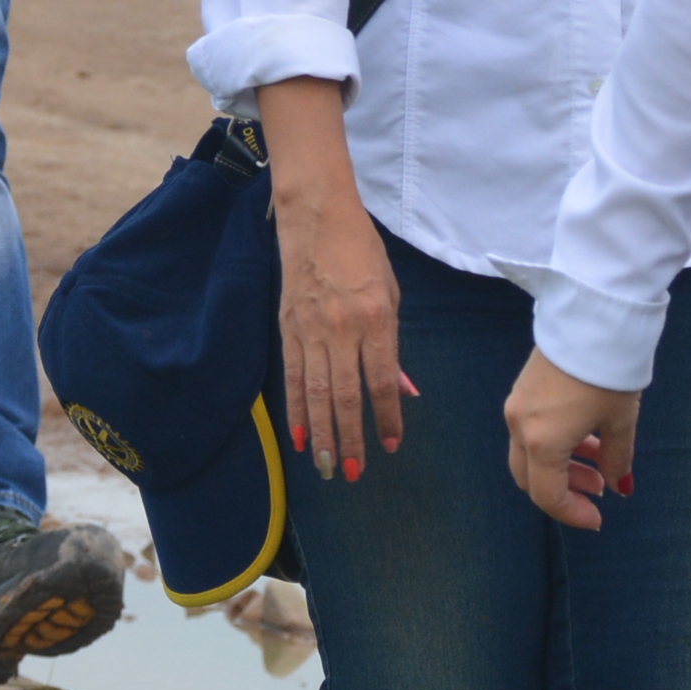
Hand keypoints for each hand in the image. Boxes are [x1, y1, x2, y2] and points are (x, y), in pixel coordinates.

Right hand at [270, 176, 411, 485]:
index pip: (380, 381)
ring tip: (329, 467)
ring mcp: (310, 330)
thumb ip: (393, 347)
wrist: (317, 216)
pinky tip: (300, 437)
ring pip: (314, 394)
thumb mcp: (391, 294)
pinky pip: (291, 377)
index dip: (385, 417)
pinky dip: (295, 411)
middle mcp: (341, 328)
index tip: (391, 445)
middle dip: (350, 438)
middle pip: (344, 396)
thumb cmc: (362, 252)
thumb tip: (402, 392)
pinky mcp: (288, 329)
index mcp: (375, 318)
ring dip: (322, 436)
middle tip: (355, 473)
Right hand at [502, 349, 641, 530]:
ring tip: (600, 461)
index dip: (573, 514)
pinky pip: (531, 430)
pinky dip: (555, 443)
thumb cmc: (608, 373)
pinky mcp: (523, 388)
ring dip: (562, 466)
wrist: (590, 316)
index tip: (599, 519)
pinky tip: (586, 435)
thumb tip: (619, 484)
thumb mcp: (620, 421)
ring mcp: (517, 405)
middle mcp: (520, 427)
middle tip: (599, 490)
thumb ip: (616, 459)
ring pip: (530, 453)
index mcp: (542, 442)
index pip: (548, 496)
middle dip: (564, 491)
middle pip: (530, 478)